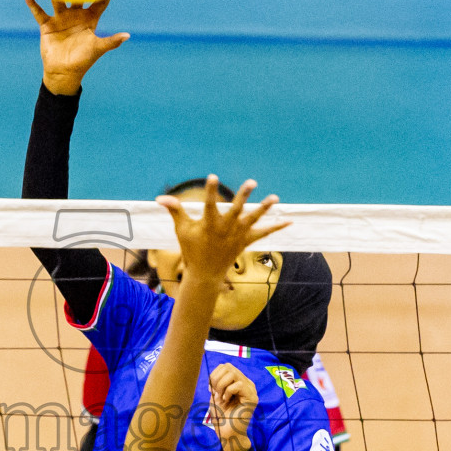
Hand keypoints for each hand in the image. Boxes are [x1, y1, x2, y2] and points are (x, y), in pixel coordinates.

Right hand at [24, 0, 129, 94]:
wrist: (64, 73)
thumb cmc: (83, 61)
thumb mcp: (97, 48)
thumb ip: (111, 41)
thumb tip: (127, 35)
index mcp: (89, 19)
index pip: (99, 2)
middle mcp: (75, 15)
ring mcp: (60, 19)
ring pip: (58, 0)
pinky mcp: (47, 25)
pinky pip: (39, 12)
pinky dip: (32, 4)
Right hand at [156, 175, 286, 283]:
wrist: (205, 274)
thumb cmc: (191, 249)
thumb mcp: (181, 230)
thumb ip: (175, 210)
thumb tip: (160, 198)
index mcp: (209, 224)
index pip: (208, 203)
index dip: (209, 190)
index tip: (212, 177)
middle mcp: (225, 228)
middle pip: (237, 209)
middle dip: (244, 196)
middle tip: (252, 182)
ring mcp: (237, 235)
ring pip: (253, 220)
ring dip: (265, 209)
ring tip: (275, 197)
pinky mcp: (246, 241)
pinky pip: (264, 233)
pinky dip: (276, 227)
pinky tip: (289, 220)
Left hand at [209, 363, 257, 450]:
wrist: (226, 433)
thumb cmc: (221, 416)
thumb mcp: (215, 395)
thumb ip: (217, 382)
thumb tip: (216, 371)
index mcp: (239, 382)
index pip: (226, 366)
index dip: (214, 375)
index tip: (211, 389)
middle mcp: (246, 384)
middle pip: (229, 367)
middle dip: (217, 379)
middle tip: (215, 393)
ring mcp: (251, 390)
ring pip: (233, 373)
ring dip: (221, 385)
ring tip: (221, 397)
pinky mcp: (252, 397)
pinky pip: (239, 384)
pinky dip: (228, 392)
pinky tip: (226, 401)